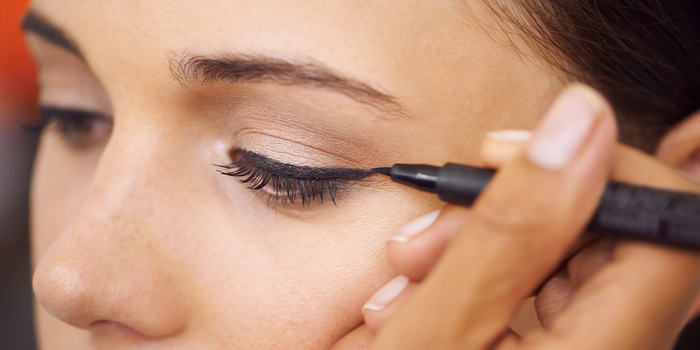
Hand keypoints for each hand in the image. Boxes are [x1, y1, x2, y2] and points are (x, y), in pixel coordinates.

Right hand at [362, 85, 699, 348]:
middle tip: (437, 226)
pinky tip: (424, 289)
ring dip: (482, 242)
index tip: (520, 155)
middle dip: (517, 212)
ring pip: (563, 259)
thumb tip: (580, 124)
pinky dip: (478, 273)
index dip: (608, 172)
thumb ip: (511, 232)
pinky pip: (534, 289)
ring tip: (409, 268)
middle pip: (609, 241)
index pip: (667, 235)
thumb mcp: (432, 334)